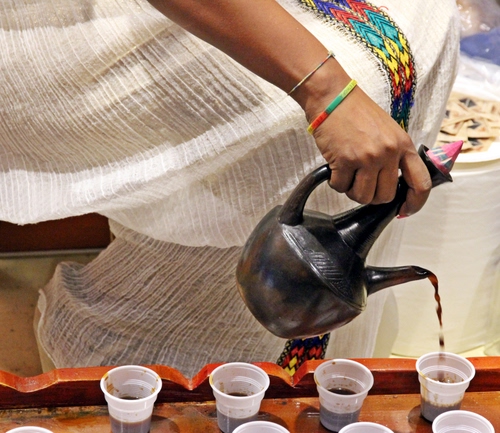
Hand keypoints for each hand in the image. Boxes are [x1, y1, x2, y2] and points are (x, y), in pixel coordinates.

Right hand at [295, 63, 431, 216]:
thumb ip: (395, 155)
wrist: (333, 97)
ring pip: (363, 196)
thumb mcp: (388, 131)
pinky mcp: (345, 161)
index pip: (421, 183)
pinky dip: (336, 182)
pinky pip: (341, 187)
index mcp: (403, 145)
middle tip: (361, 183)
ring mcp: (367, 158)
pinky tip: (335, 168)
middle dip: (371, 196)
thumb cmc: (357, 113)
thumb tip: (393, 184)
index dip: (414, 203)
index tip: (404, 211)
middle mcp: (388, 153)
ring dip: (352, 191)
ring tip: (348, 175)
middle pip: (385, 196)